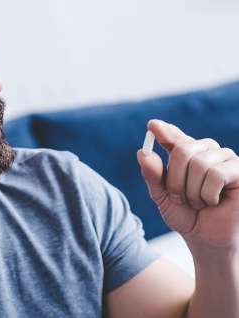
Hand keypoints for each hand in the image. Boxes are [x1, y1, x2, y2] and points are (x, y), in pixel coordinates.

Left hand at [137, 119, 238, 249]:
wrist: (204, 238)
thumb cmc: (184, 214)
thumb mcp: (161, 196)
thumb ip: (152, 175)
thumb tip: (142, 153)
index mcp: (185, 154)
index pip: (174, 136)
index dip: (164, 130)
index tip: (152, 126)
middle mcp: (205, 151)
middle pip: (183, 150)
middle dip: (175, 179)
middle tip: (178, 197)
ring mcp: (223, 158)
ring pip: (199, 163)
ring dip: (192, 191)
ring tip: (197, 202)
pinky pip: (217, 174)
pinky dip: (208, 194)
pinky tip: (212, 201)